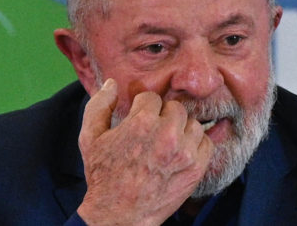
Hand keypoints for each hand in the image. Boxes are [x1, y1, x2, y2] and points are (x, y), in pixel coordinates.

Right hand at [76, 79, 213, 225]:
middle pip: (175, 107)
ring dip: (181, 129)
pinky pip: (206, 143)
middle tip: (153, 131)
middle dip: (163, 116)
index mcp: (142, 122)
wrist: (118, 216)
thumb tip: (112, 84)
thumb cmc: (103, 176)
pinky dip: (196, 145)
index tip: (138, 120)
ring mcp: (184, 152)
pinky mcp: (196, 169)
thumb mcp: (90, 138)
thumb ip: (99, 105)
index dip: (142, 107)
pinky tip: (181, 152)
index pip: (152, 97)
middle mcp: (167, 134)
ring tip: (167, 142)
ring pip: (192, 123)